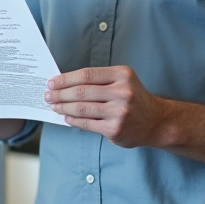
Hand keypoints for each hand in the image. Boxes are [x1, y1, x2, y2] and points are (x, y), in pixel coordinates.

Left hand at [44, 66, 167, 147]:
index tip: (52, 82)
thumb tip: (65, 83)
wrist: (157, 121)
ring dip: (63, 107)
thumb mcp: (122, 80)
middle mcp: (122, 92)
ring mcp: (119, 112)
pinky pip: (87, 123)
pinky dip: (73, 120)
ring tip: (53, 106)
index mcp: (122, 74)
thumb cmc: (134, 98)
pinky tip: (66, 117)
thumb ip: (99, 81)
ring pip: (82, 108)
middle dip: (60, 94)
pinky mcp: (115, 129)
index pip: (86, 74)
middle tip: (48, 95)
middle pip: (82, 91)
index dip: (65, 79)